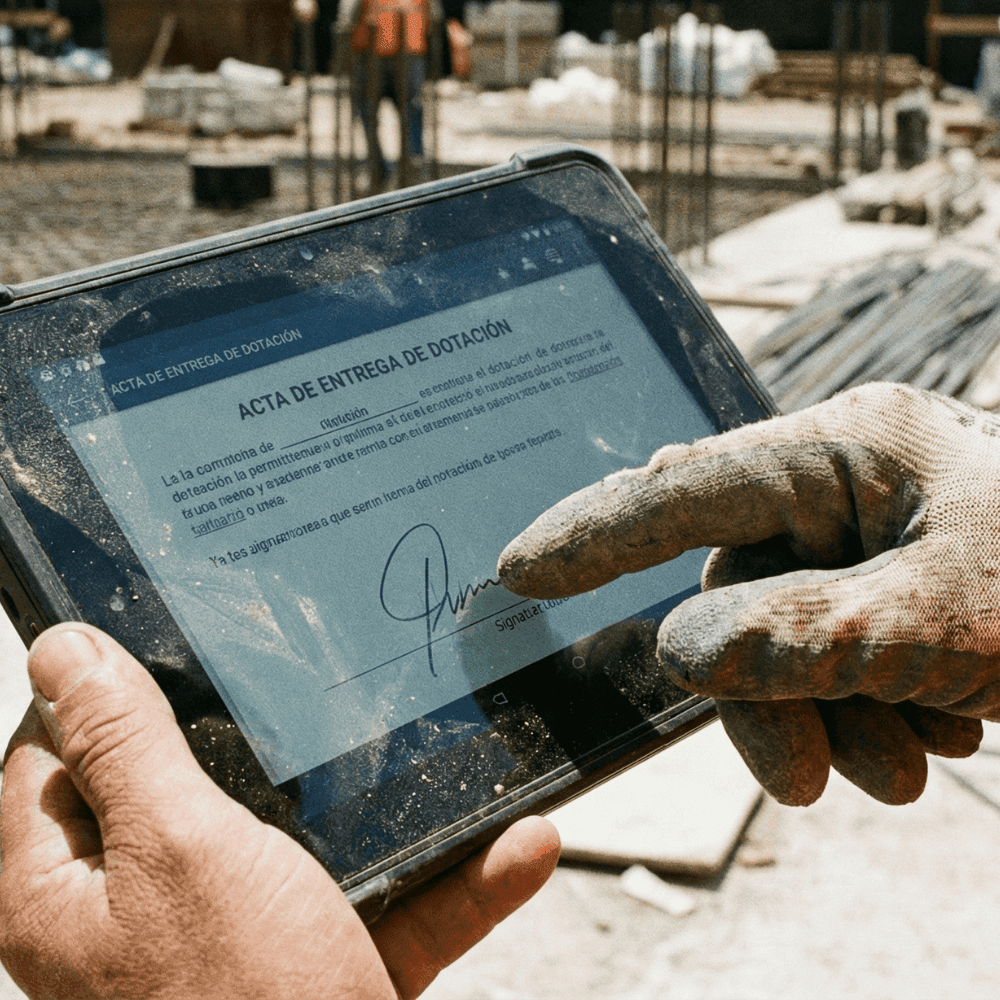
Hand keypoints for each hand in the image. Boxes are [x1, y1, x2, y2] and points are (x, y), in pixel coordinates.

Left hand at [0, 623, 558, 999]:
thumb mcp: (178, 849)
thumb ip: (122, 747)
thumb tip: (60, 650)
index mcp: (68, 892)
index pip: (52, 758)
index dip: (97, 689)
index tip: (169, 631)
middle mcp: (143, 920)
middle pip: (187, 789)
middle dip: (258, 734)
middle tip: (306, 667)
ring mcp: (239, 947)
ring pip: (306, 845)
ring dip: (385, 810)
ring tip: (435, 745)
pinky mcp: (320, 972)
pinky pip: (385, 909)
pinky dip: (451, 883)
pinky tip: (520, 846)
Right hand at [499, 383, 992, 806]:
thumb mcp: (948, 622)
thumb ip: (803, 636)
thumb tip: (678, 652)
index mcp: (851, 448)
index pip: (689, 489)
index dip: (594, 532)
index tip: (517, 569)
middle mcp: (847, 482)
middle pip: (738, 591)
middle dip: (765, 692)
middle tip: (806, 780)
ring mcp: (870, 534)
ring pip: (784, 635)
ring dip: (829, 714)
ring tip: (909, 765)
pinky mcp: (893, 584)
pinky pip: (832, 651)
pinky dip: (868, 709)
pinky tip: (938, 735)